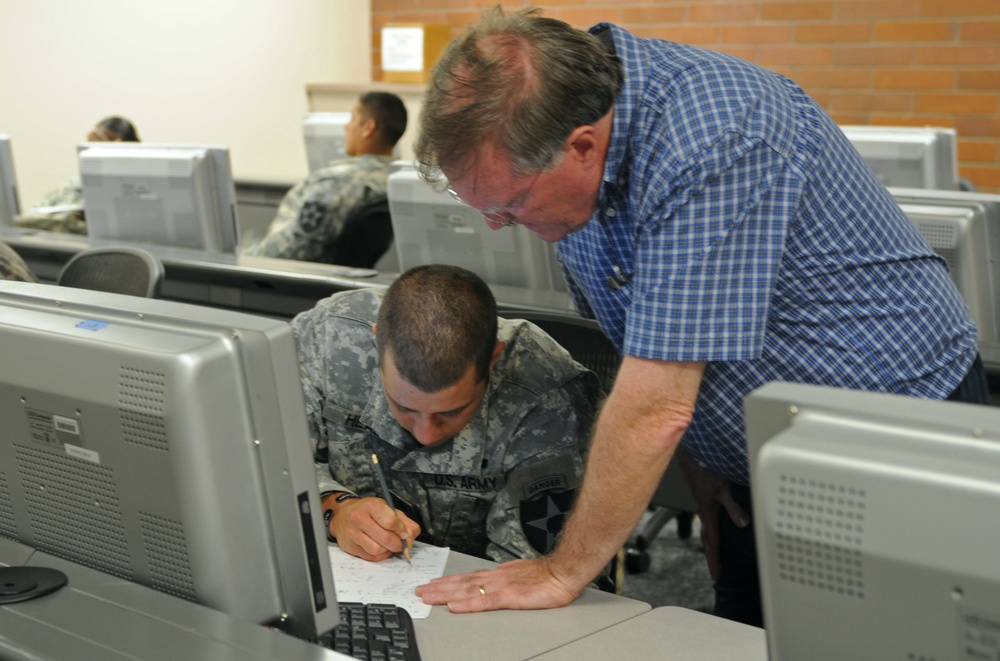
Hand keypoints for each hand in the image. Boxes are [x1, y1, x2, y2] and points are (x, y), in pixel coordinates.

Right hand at [330, 497, 419, 561]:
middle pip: (385, 539)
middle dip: (397, 544)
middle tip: (399, 543)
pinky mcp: (350, 547)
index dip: (401, 530)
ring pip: (378, 550)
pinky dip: (380, 555)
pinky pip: (371, 557)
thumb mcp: (388, 509)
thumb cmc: (369, 511)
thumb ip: (404, 522)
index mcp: (371, 506)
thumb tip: (410, 537)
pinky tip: (380, 548)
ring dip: (388, 550)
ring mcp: (353, 534)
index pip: (391, 522)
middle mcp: (359, 518)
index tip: (403, 533)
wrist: (343, 514)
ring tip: (388, 544)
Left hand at [415, 557, 581, 612]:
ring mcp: (501, 587)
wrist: (563, 571)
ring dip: (445, 594)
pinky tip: (455, 606)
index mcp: (498, 574)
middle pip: (462, 583)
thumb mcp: (521, 574)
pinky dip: (467, 604)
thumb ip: (506, 577)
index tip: (432, 584)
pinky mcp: (510, 597)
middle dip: (439, 587)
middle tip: (420, 591)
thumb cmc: (547, 574)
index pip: (467, 578)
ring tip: (428, 597)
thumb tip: (495, 578)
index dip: (448, 581)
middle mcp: (495, 578)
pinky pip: (484, 602)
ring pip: (467, 590)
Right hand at [678, 455, 747, 579]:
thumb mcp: (723, 489)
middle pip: (707, 540)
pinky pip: (707, 521)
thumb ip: (733, 507)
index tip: (717, 575)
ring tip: (716, 555)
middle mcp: (703, 512)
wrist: (692, 455)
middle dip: (712, 557)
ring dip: (711, 544)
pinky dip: (711, 531)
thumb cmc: (706, 469)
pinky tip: (715, 528)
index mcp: (707, 514)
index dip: (715, 560)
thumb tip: (743, 524)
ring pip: (707, 530)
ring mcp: (702, 506)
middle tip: (716, 571)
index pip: (711, 543)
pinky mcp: (704, 499)